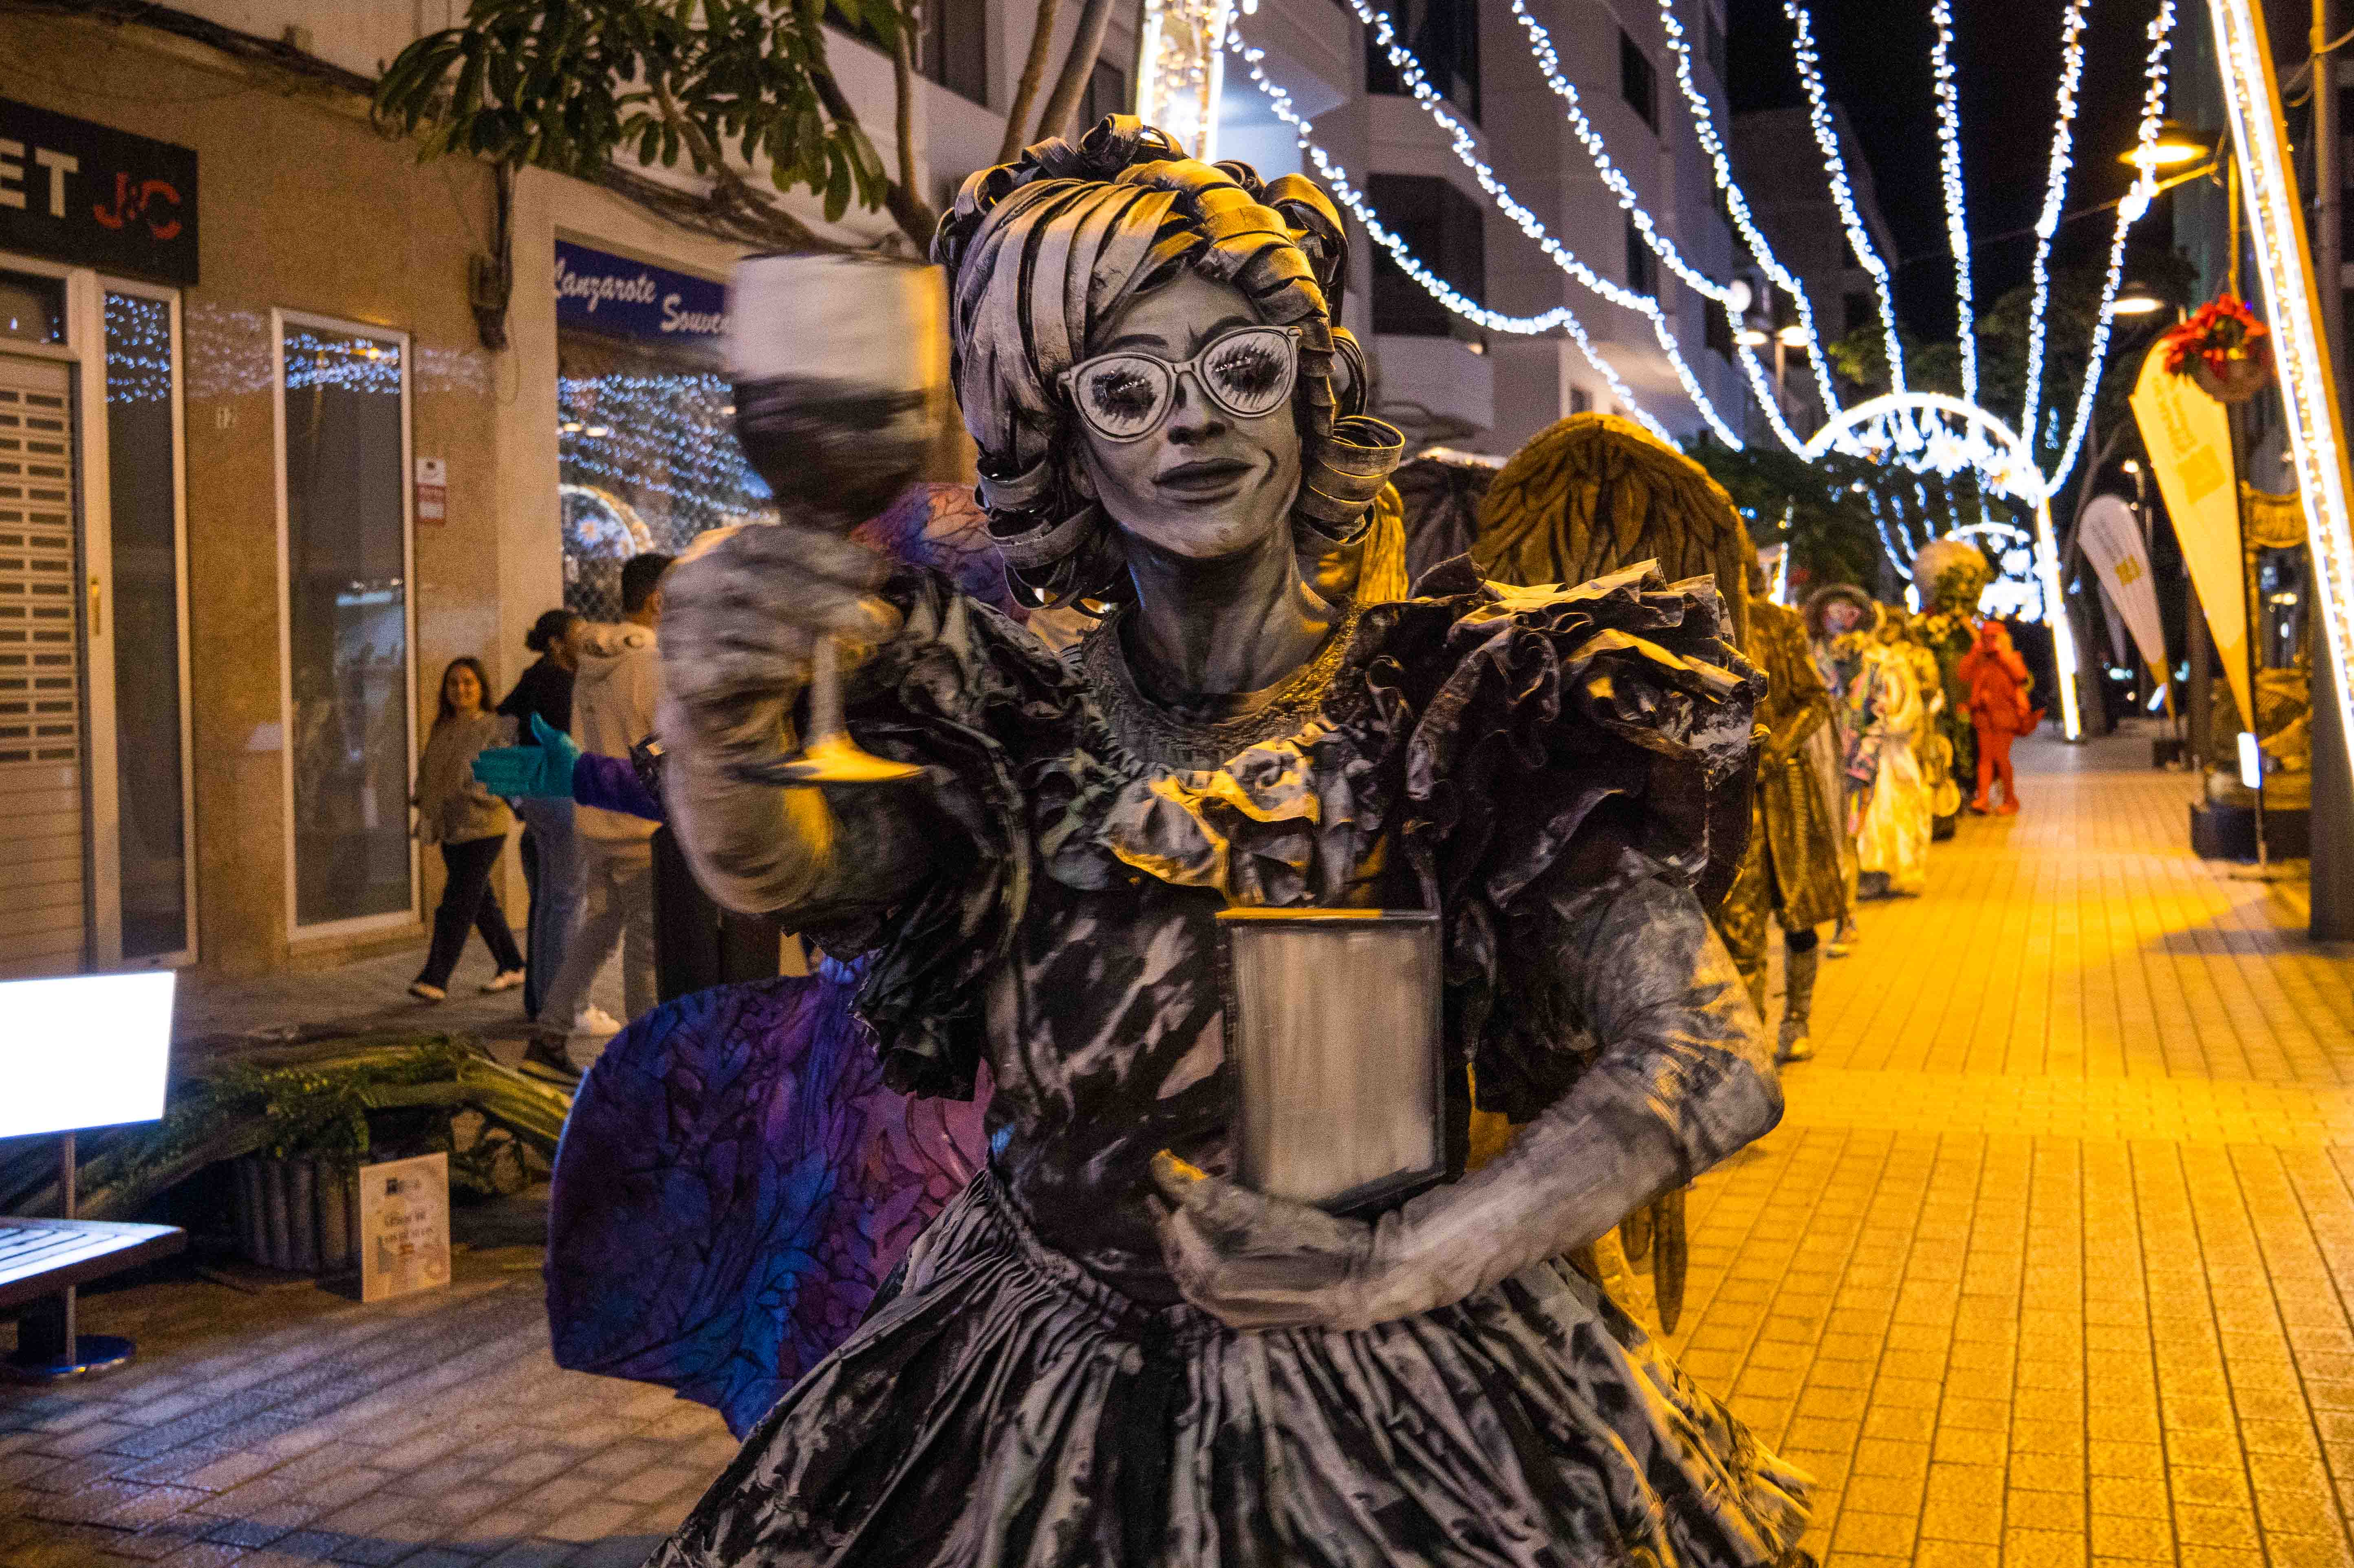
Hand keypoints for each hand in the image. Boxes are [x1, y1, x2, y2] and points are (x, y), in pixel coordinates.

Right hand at [472, 715, 580, 797]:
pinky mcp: (534, 789)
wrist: (580, 773)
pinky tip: (490, 788)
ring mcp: (530, 778)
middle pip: (504, 766)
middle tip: (473, 766)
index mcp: (532, 753)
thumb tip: (533, 714)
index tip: (482, 754)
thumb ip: (541, 730)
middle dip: (489, 766)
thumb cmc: (570, 754)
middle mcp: (529, 766)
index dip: (495, 755)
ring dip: (491, 776)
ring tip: (476, 776)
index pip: (509, 754)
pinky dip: (503, 788)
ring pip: (506, 776)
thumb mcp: (556, 739)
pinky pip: (515, 788)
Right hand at [657, 522, 903, 730]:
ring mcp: (680, 627)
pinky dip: (772, 669)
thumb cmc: (765, 645)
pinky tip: (801, 673)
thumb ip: (820, 577)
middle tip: (879, 622)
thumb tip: (877, 568)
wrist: (725, 708)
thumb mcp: (794, 603)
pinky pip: (731, 667)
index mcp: (719, 552)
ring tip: (848, 652)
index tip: (877, 572)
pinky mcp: (683, 672)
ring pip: (747, 624)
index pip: (768, 540)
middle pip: (759, 581)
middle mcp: (692, 582)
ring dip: (804, 638)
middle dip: (827, 600)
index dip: (824, 552)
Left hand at [1151, 1152, 1394, 1330]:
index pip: (1181, 1244)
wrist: (1361, 1281)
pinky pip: (1213, 1297)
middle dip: (1171, 1237)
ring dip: (1185, 1254)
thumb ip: (1220, 1201)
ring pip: (1195, 1285)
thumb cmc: (1318, 1243)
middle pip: (1182, 1268)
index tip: (1163, 1193)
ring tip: (1182, 1226)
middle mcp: (1224, 1305)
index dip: (1170, 1218)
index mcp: (1223, 1279)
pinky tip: (1209, 1253)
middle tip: (1162, 1208)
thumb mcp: (1270, 1215)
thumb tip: (1178, 1181)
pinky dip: (1203, 1271)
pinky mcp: (1253, 1320)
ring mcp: (1238, 1317)